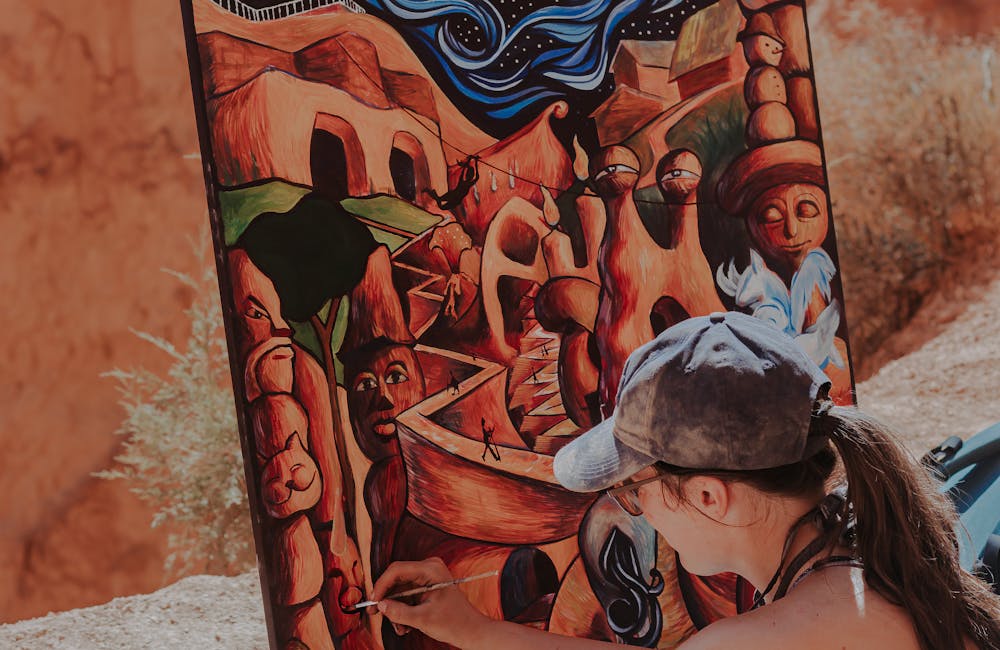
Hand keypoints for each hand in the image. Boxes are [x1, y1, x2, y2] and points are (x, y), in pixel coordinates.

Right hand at [373, 558, 491, 646]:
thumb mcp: (423, 619)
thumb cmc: (454, 622)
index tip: (373, 602)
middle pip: (396, 579)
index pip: (397, 570)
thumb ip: (399, 612)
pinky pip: (406, 595)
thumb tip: (380, 605)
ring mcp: (427, 577)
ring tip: (401, 628)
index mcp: (431, 569)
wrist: (471, 631)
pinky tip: (406, 625)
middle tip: (375, 614)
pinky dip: (403, 610)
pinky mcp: (426, 587)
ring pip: (399, 590)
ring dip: (396, 609)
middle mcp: (428, 568)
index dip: (381, 585)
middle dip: (387, 599)